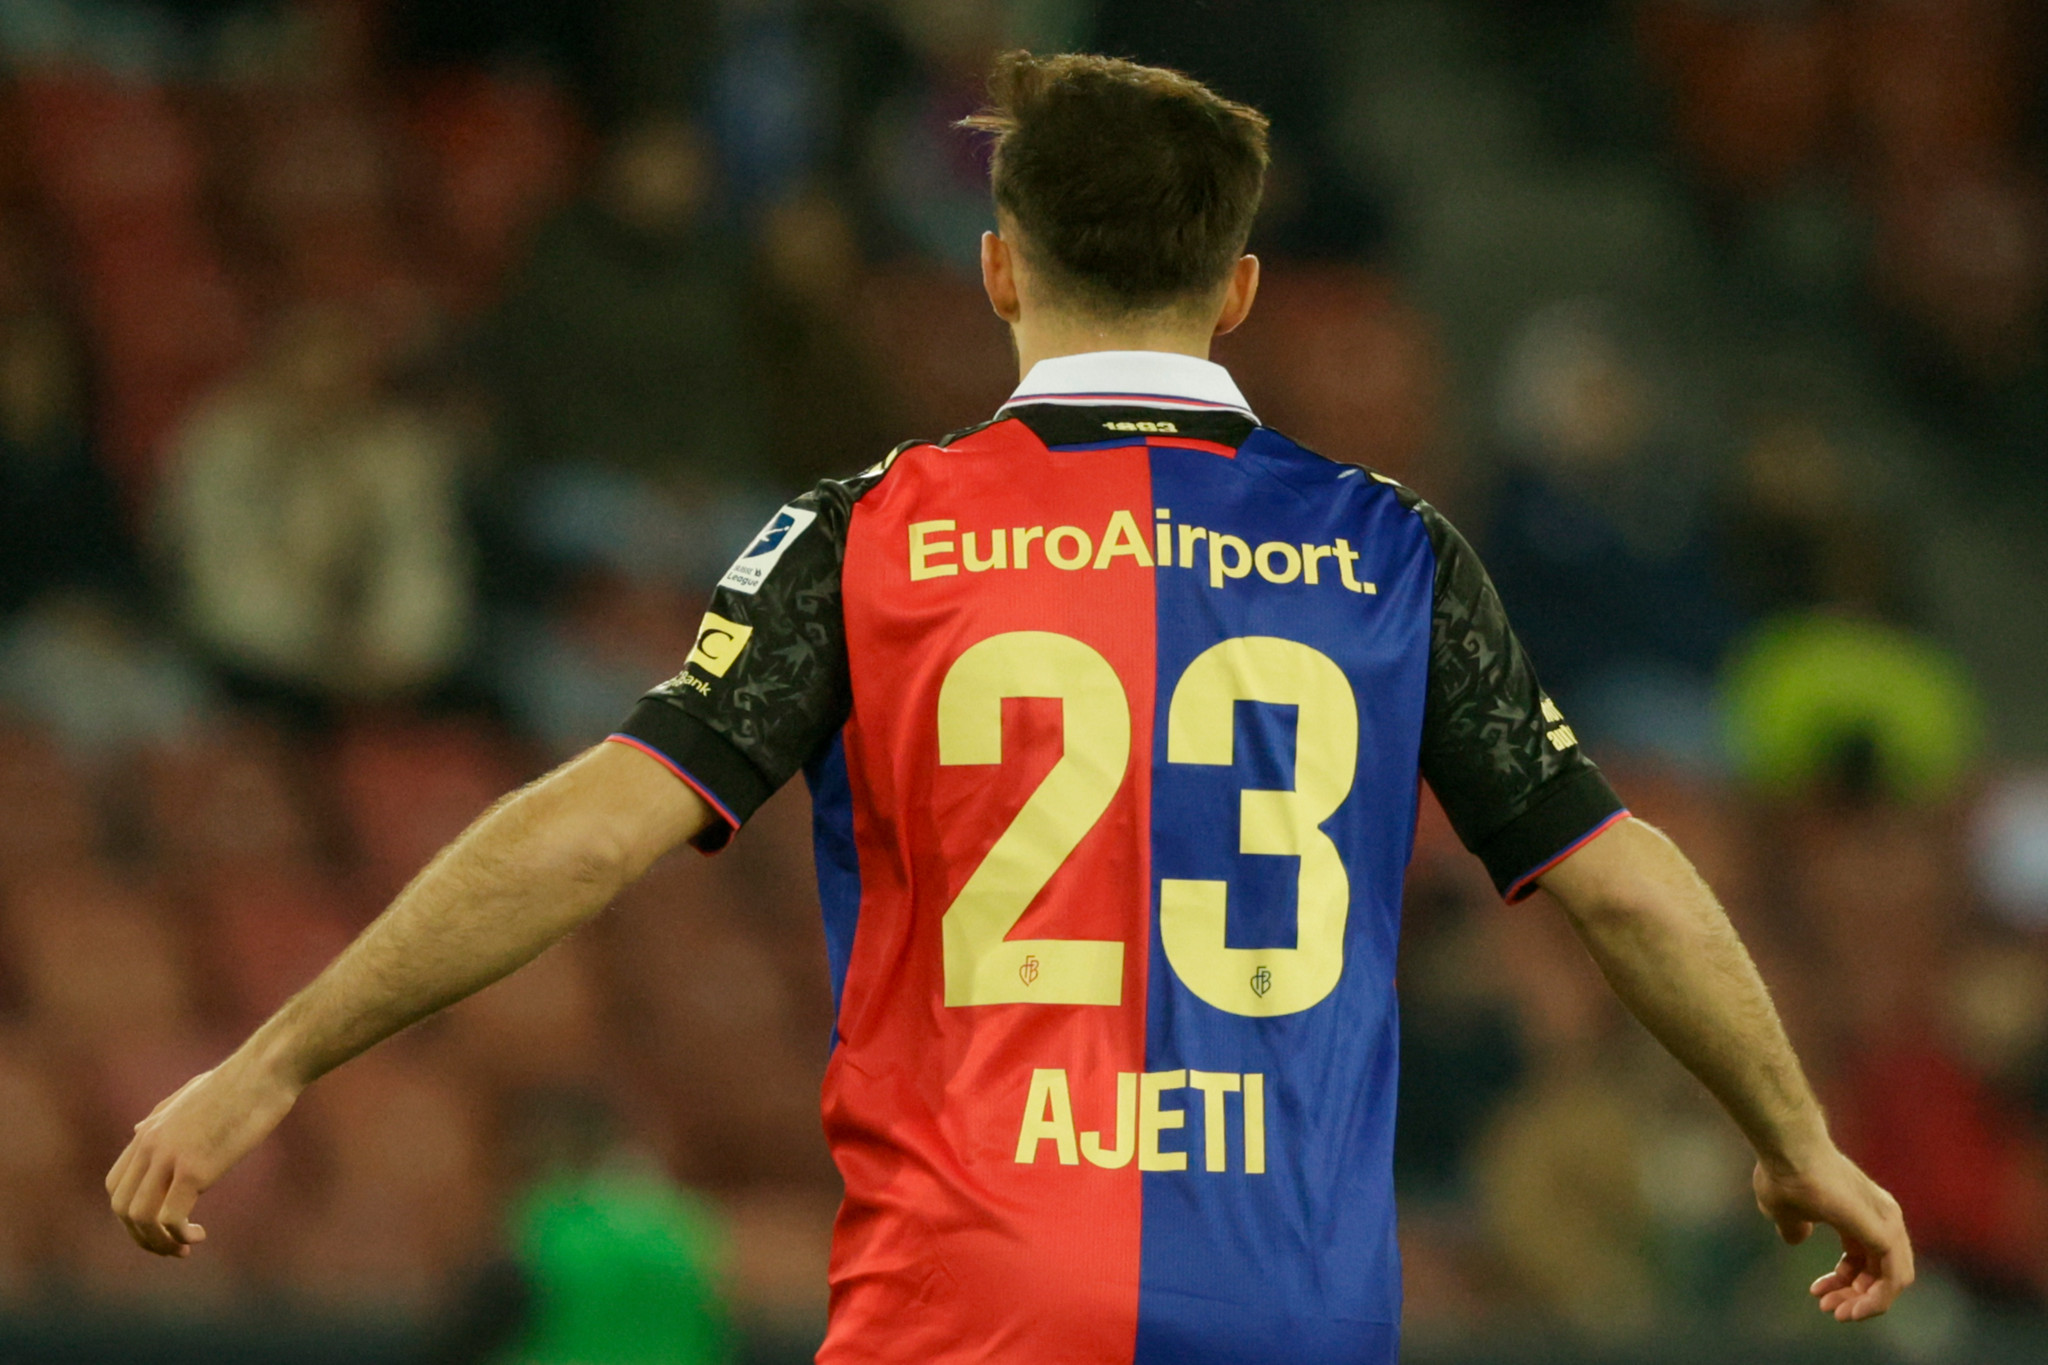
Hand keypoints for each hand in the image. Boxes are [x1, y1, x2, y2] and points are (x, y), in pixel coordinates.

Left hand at [105, 1056, 299, 1256]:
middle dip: (142, 1237)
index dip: (132, 1214)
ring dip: (159, 1243)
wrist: (267, 1070)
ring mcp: (170, 1157)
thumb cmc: (241, 1081)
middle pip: (122, 1207)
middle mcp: (150, 1145)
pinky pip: (170, 1218)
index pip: (116, 1186)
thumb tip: (138, 1130)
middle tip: (173, 1247)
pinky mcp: (195, 1168)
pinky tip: (199, 1236)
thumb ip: (161, 1115)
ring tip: (186, 1248)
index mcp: (149, 1131)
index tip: (162, 1225)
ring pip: (140, 1218)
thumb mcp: (190, 1094)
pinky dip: (179, 1236)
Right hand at [1753, 1146, 1913, 1320]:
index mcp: (1859, 1212)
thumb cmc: (1782, 1173)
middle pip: (1880, 1271)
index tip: (1816, 1293)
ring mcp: (1886, 1222)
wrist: (1788, 1149)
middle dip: (1854, 1295)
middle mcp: (1882, 1216)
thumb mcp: (1784, 1210)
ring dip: (1867, 1303)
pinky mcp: (1884, 1232)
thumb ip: (1795, 1227)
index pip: (1863, 1257)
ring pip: (1892, 1279)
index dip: (1841, 1280)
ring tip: (1838, 1313)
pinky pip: (1894, 1279)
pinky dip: (1877, 1300)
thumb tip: (1797, 1238)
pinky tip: (1853, 1309)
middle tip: (1829, 1308)